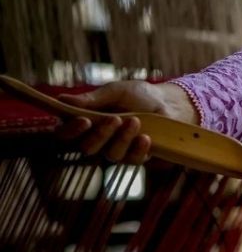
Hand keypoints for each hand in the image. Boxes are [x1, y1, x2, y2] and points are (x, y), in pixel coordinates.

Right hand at [57, 81, 197, 164]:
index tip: (83, 120)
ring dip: (123, 138)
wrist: (169, 103)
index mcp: (86, 122)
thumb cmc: (139, 95)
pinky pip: (131, 160)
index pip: (66, 134)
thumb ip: (92, 99)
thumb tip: (62, 99)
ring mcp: (116, 150)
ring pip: (110, 154)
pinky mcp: (135, 157)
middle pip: (86, 148)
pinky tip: (146, 137)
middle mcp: (97, 139)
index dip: (70, 131)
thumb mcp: (116, 92)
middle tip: (115, 119)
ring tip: (136, 121)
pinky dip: (138, 148)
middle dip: (100, 134)